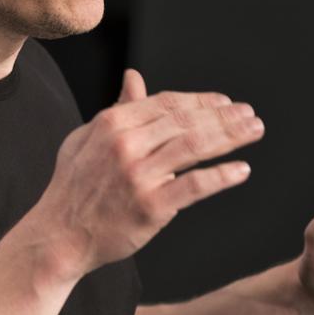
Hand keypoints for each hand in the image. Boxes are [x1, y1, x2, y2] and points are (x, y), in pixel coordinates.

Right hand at [34, 68, 264, 274]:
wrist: (59, 236)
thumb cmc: (73, 188)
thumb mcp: (86, 139)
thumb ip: (116, 109)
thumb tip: (133, 78)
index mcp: (112, 124)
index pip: (167, 103)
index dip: (201, 100)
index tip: (225, 102)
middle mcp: (126, 144)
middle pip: (186, 121)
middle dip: (223, 115)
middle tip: (250, 115)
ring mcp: (138, 175)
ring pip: (194, 147)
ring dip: (230, 137)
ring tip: (253, 131)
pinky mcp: (150, 206)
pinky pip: (195, 186)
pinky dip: (221, 176)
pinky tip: (241, 170)